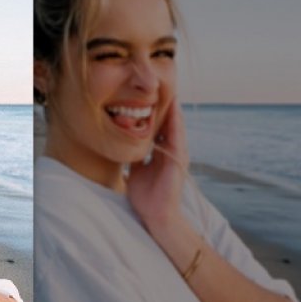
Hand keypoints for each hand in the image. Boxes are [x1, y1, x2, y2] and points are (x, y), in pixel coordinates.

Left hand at [127, 99, 190, 230]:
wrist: (156, 215)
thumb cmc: (146, 196)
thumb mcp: (136, 170)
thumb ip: (134, 156)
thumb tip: (121, 146)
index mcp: (160, 153)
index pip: (158, 127)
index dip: (153, 112)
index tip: (146, 95)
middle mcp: (170, 151)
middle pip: (167, 123)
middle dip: (164, 106)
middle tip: (160, 86)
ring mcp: (176, 155)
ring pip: (175, 127)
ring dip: (173, 110)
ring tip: (170, 91)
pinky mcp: (179, 160)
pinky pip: (177, 137)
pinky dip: (175, 124)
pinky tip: (173, 111)